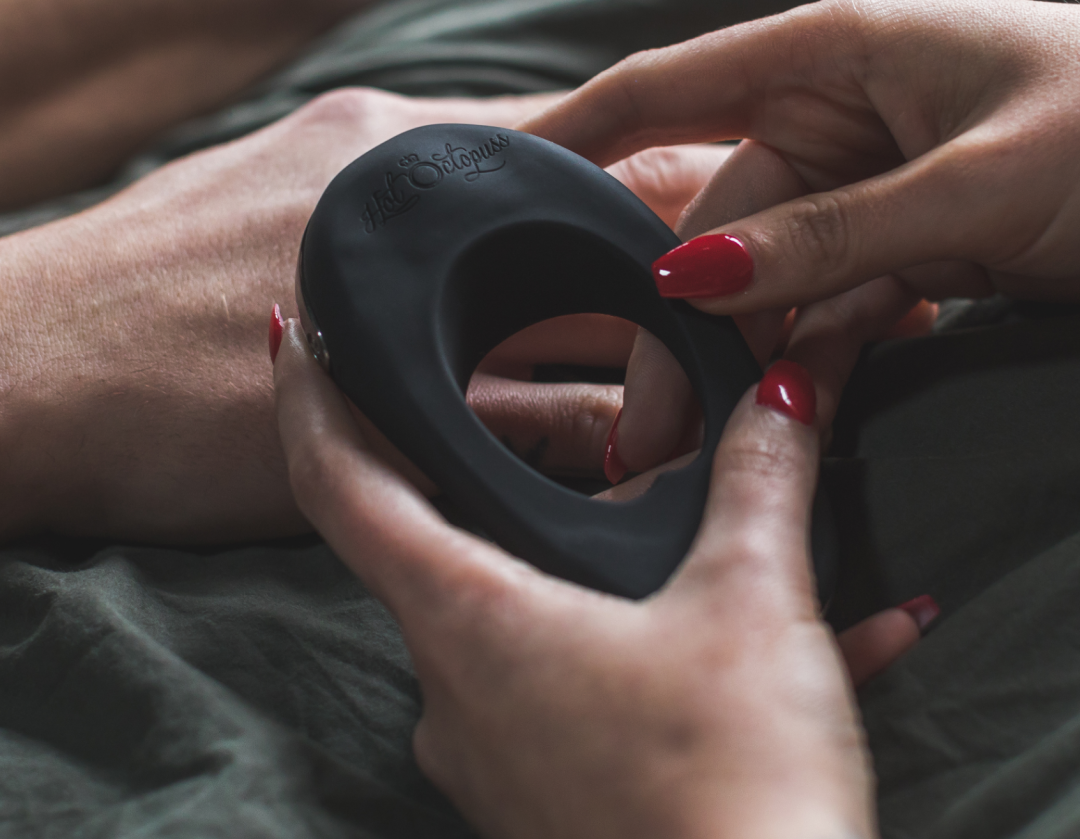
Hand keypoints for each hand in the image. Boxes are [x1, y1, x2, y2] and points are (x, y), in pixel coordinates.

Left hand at [0, 88, 724, 541]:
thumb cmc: (170, 412)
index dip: (684, 239)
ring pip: (501, 168)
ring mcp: (341, 135)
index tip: (732, 286)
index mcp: (420, 189)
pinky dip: (488, 219)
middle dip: (633, 224)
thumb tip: (648, 432)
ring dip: (559, 220)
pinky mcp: (302, 153)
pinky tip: (496, 269)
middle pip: (564, 165)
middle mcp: (389, 134)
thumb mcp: (377, 436)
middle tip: (685, 292)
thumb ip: (529, 420)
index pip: (605, 194)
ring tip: (602, 290)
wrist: (4, 371)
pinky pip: (435, 173)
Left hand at [274, 324, 928, 838]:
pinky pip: (567, 680)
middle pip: (423, 536)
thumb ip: (762, 477)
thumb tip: (783, 388)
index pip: (338, 483)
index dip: (306, 396)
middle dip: (469, 462)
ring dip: (574, 554)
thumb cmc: (730, 796)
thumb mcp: (751, 605)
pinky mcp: (544, 789)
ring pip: (512, 608)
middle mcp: (455, 686)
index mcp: (468, 619)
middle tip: (506, 400)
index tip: (290, 334)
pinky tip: (728, 636)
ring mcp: (494, 747)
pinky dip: (625, 638)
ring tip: (653, 500)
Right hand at [522, 0, 1079, 469]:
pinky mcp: (905, 238)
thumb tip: (693, 277)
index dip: (574, 138)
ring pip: (768, 274)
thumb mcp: (977, 182)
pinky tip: (794, 407)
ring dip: (741, 353)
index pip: (664, 88)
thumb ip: (831, 234)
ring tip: (705, 442)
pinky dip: (813, 353)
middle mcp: (835, 113)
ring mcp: (868, 182)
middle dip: (675, 322)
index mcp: (835, 54)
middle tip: (650, 428)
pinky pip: (830, 299)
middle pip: (715, 221)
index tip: (501, 188)